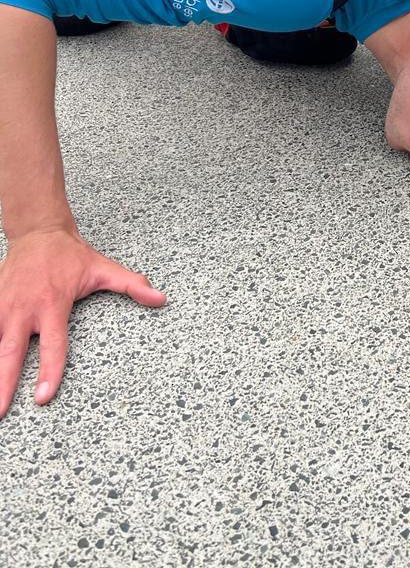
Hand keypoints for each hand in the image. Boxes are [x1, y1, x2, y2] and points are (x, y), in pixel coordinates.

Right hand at [0, 228, 165, 416]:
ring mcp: (3, 306)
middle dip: (3, 383)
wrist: (38, 231)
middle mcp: (25, 308)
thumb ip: (131, 285)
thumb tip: (160, 299)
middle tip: (0, 411)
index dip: (50, 371)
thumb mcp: (103, 268)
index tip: (44, 397)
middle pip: (10, 352)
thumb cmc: (70, 255)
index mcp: (53, 304)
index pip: (53, 344)